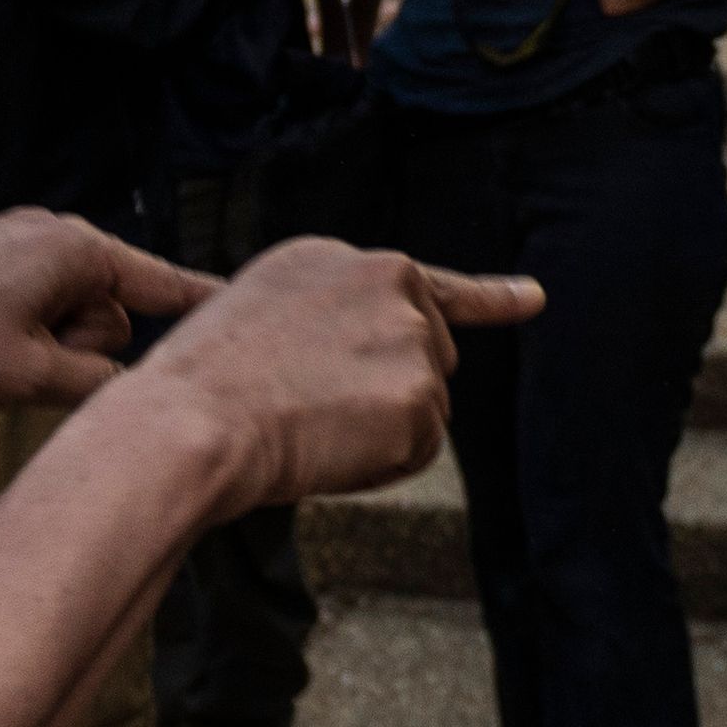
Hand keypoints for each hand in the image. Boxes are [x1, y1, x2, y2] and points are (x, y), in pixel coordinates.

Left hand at [0, 210, 217, 413]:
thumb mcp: (31, 377)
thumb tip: (124, 388)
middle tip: (26, 367)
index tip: (246, 303)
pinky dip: (18, 336)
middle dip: (82, 349)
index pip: (161, 283)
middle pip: (108, 310)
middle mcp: (52, 234)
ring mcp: (14, 244)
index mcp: (78, 250)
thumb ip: (96, 384)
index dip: (203, 302)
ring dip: (44, 348)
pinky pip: (29, 306)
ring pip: (65, 314)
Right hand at [121, 236, 543, 516]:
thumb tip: (367, 367)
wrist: (193, 422)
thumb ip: (323, 322)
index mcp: (338, 260)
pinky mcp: (421, 396)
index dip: (486, 298)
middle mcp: (386, 282)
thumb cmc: (200, 389)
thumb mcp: (255, 319)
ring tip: (306, 428)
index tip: (532, 299)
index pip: (423, 281)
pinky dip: (379, 467)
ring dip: (378, 434)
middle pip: (427, 357)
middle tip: (311, 411)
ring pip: (423, 409)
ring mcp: (409, 338)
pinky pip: (417, 452)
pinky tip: (326, 450)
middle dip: (390, 394)